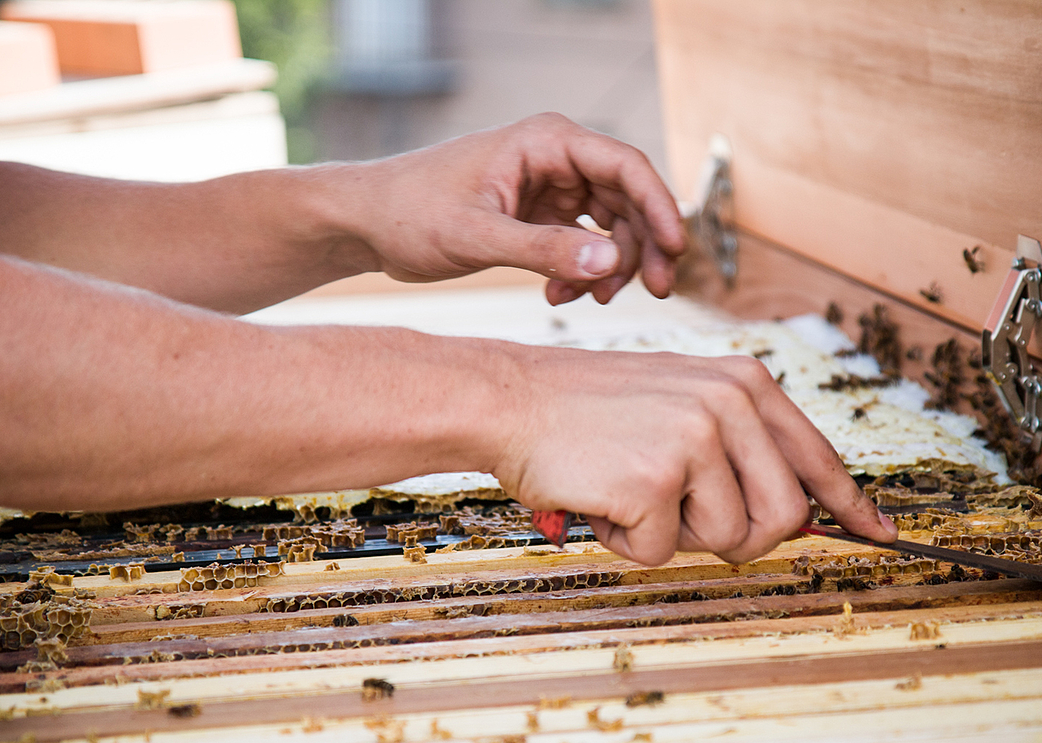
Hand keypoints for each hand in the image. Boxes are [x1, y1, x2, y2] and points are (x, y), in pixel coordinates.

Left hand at [342, 113, 684, 305]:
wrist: (367, 223)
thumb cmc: (409, 213)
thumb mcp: (476, 236)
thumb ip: (543, 251)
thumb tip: (610, 266)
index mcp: (546, 141)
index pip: (625, 166)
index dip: (659, 207)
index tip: (675, 252)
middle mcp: (556, 158)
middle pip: (628, 199)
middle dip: (642, 247)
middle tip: (652, 291)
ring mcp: (550, 187)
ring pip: (611, 226)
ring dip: (609, 267)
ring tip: (585, 301)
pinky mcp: (539, 215)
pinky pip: (583, 245)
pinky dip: (581, 273)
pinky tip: (559, 297)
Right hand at [490, 347, 898, 564]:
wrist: (510, 397)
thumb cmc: (589, 409)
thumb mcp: (681, 400)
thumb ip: (740, 446)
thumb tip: (798, 515)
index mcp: (744, 383)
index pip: (817, 457)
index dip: (850, 505)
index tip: (879, 533)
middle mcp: (730, 405)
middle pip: (782, 520)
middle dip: (736, 536)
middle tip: (681, 514)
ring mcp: (694, 440)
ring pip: (726, 542)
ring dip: (671, 535)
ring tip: (630, 489)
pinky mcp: (653, 480)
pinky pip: (659, 553)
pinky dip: (624, 541)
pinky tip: (600, 496)